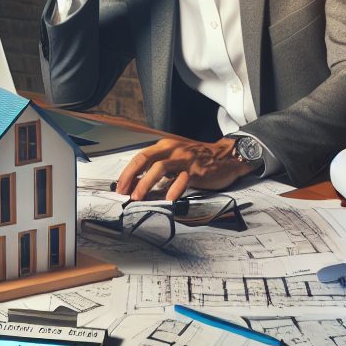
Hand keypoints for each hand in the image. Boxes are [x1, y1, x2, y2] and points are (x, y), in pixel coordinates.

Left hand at [116, 138, 256, 200]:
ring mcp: (184, 159)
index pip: (140, 157)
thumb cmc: (198, 159)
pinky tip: (168, 199)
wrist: (225, 156)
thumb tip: (139, 183)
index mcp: (165, 146)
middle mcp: (172, 149)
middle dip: (131, 177)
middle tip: (123, 192)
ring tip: (138, 196)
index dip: (128, 172)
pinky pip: (183, 179)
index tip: (120, 186)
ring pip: (160, 168)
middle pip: (145, 159)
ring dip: (146, 183)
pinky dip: (174, 189)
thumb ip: (159, 167)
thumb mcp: (175, 158)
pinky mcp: (197, 170)